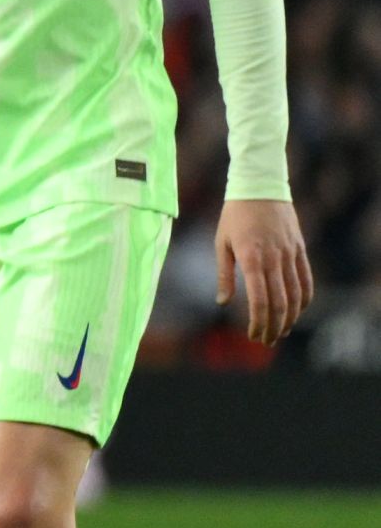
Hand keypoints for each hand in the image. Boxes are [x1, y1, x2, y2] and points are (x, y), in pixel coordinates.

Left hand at [215, 197, 312, 346]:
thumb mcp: (221, 243)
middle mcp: (274, 259)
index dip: (257, 321)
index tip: (252, 335)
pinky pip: (306, 279)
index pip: (259, 300)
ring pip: (295, 294)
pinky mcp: (299, 249)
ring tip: (281, 331)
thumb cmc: (234, 216)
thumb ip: (225, 274)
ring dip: (290, 317)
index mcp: (251, 258)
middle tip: (266, 340)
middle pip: (279, 302)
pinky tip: (297, 310)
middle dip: (273, 326)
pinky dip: (304, 298)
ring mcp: (290, 254)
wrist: (260, 187)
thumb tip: (223, 302)